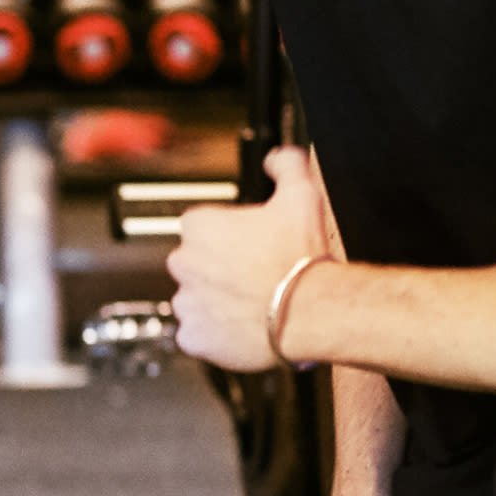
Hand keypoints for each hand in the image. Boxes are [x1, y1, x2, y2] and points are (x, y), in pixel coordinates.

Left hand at [168, 145, 335, 373]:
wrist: (312, 310)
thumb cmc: (302, 257)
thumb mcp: (301, 195)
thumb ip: (286, 167)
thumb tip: (278, 159)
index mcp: (199, 226)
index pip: (201, 227)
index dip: (229, 237)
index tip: (249, 245)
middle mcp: (183, 262)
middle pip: (196, 263)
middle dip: (220, 269)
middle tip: (254, 275)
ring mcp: (186, 301)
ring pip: (196, 300)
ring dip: (217, 302)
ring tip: (253, 303)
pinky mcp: (192, 337)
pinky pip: (197, 335)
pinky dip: (214, 335)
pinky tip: (242, 327)